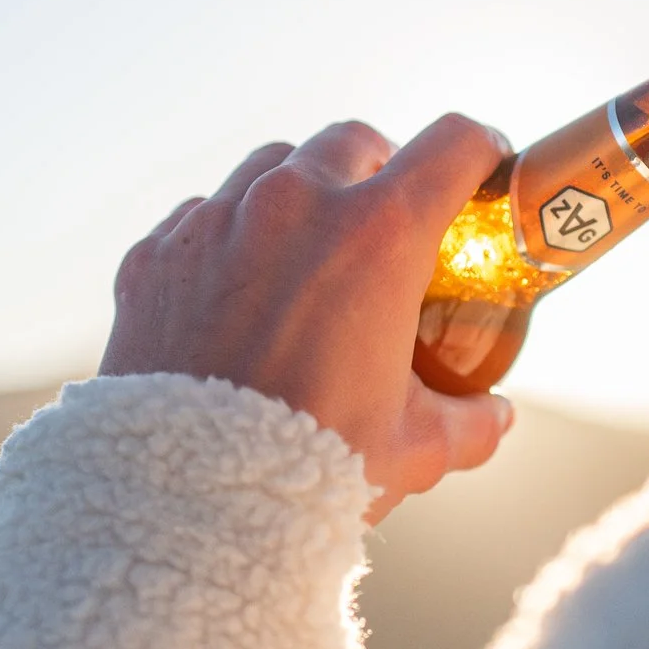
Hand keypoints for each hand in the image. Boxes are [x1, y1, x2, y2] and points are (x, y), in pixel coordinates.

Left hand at [99, 115, 515, 520]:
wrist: (182, 504)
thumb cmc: (308, 469)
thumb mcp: (412, 449)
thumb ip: (467, 423)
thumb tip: (493, 417)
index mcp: (376, 235)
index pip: (452, 145)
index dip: (480, 152)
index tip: (484, 171)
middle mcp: (294, 204)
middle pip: (354, 144)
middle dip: (380, 172)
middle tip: (388, 225)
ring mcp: (215, 222)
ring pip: (271, 168)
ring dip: (300, 195)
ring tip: (308, 253)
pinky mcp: (154, 256)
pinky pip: (202, 217)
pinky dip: (229, 239)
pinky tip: (239, 293)